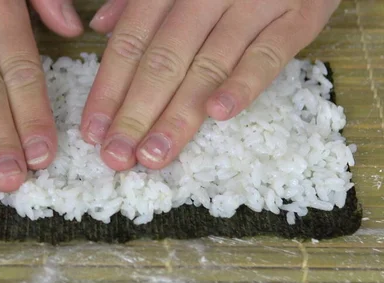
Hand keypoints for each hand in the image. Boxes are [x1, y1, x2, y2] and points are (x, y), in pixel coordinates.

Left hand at [82, 0, 339, 170]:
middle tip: (117, 157)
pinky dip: (243, 84)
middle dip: (135, 114)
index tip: (93, 132)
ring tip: (154, 154)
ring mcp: (253, 1)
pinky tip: (218, 115)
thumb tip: (100, 27)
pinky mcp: (299, 14)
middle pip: (162, 59)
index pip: (130, 42)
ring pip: (207, 65)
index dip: (108, 90)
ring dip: (177, 115)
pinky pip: (267, 54)